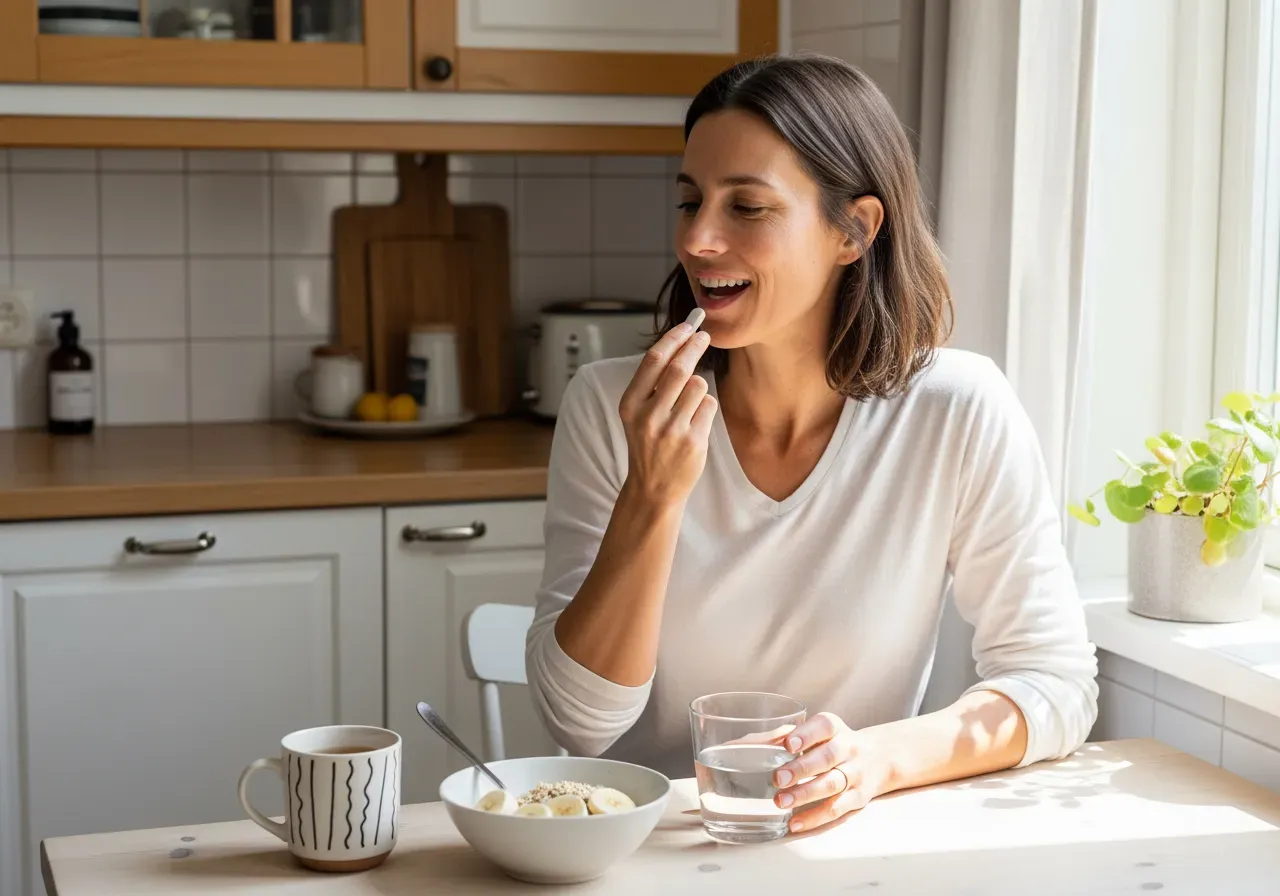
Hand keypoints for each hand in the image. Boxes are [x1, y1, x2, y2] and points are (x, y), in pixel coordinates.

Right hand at [617, 322, 715, 508]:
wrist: (653, 488)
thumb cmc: (649, 444)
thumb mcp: (638, 414)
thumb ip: (653, 384)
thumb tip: (679, 342)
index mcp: (630, 405)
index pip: (653, 360)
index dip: (673, 338)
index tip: (688, 325)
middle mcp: (648, 416)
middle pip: (679, 367)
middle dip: (694, 346)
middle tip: (704, 336)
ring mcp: (671, 430)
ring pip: (698, 385)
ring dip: (698, 386)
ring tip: (689, 403)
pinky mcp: (693, 441)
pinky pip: (708, 405)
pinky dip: (705, 407)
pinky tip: (694, 423)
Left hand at [772, 712, 893, 832]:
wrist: (880, 758)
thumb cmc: (835, 744)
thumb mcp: (820, 733)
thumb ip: (789, 736)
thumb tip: (751, 745)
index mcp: (836, 729)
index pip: (824, 727)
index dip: (807, 735)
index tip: (788, 744)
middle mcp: (849, 749)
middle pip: (827, 757)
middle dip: (801, 768)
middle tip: (777, 778)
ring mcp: (855, 774)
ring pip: (831, 784)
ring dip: (805, 794)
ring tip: (780, 801)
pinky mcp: (858, 798)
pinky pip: (836, 809)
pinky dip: (815, 817)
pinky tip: (795, 822)